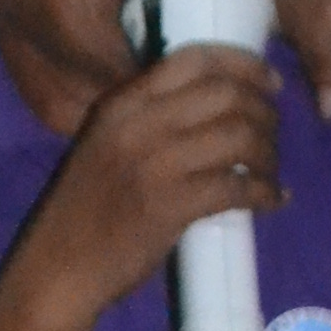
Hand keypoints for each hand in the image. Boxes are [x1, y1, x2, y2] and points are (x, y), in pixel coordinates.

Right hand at [20, 47, 284, 330]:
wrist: (56, 270)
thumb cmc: (83, 213)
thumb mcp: (105, 147)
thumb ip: (146, 124)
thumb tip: (213, 111)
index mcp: (120, 105)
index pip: (193, 60)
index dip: (243, 63)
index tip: (267, 81)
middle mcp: (138, 125)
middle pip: (226, 94)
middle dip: (264, 110)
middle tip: (273, 131)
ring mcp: (155, 166)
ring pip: (239, 136)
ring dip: (268, 152)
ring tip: (270, 170)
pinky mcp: (171, 207)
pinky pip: (237, 187)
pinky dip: (265, 192)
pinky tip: (273, 199)